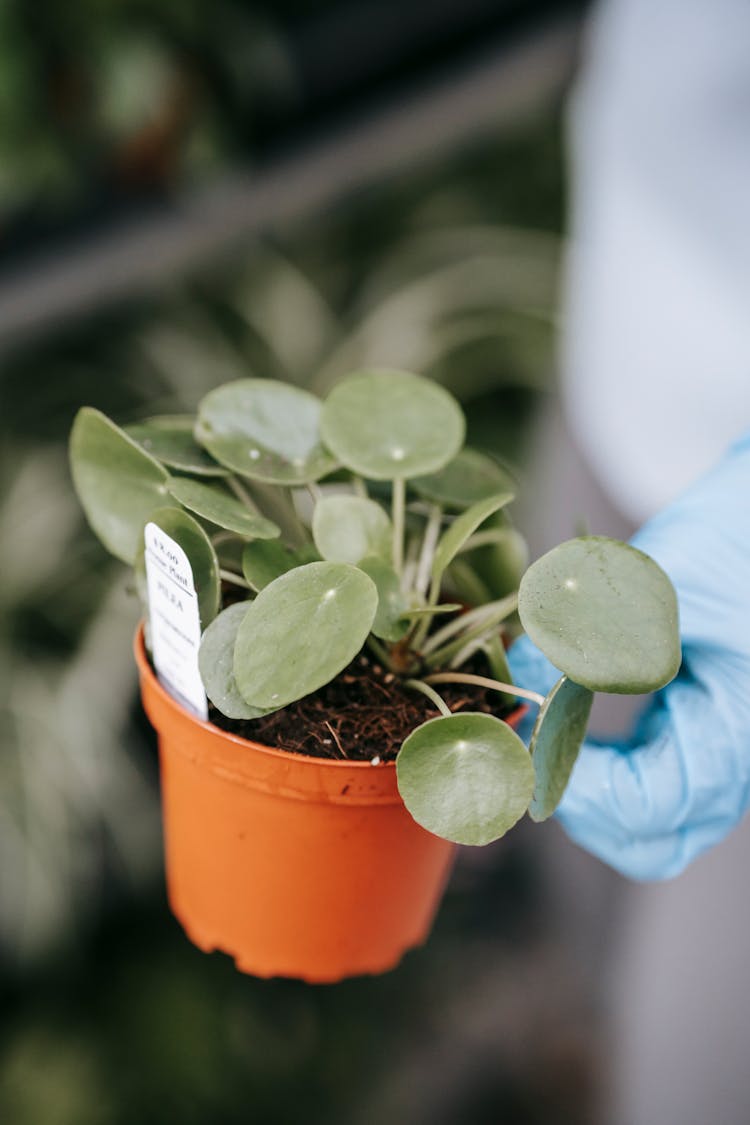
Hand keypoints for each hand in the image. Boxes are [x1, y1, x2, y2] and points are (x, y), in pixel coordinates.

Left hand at [509, 432, 749, 879]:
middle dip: (578, 807)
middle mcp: (735, 755)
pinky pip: (648, 778)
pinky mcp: (698, 728)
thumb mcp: (658, 580)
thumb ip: (591, 635)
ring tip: (537, 731)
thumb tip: (519, 677)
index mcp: (737, 728)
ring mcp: (718, 747)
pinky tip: (562, 715)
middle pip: (650, 838)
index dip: (575, 784)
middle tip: (528, 750)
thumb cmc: (732, 536)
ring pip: (648, 820)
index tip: (527, 733)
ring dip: (584, 789)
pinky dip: (598, 763)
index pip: (648, 806)